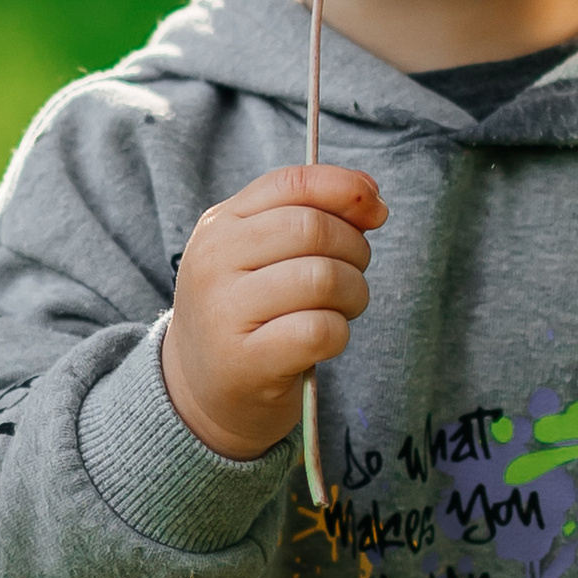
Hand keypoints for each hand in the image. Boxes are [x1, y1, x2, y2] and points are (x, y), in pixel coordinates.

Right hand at [160, 161, 385, 461]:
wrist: (201, 394)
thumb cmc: (248, 315)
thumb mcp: (262, 256)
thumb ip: (310, 215)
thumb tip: (371, 198)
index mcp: (219, 226)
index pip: (291, 184)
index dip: (345, 189)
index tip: (376, 210)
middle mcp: (213, 262)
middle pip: (313, 229)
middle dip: (355, 250)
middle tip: (353, 275)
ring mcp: (224, 312)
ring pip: (322, 278)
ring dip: (353, 294)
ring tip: (342, 308)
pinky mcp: (245, 362)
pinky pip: (320, 330)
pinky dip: (339, 333)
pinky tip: (324, 340)